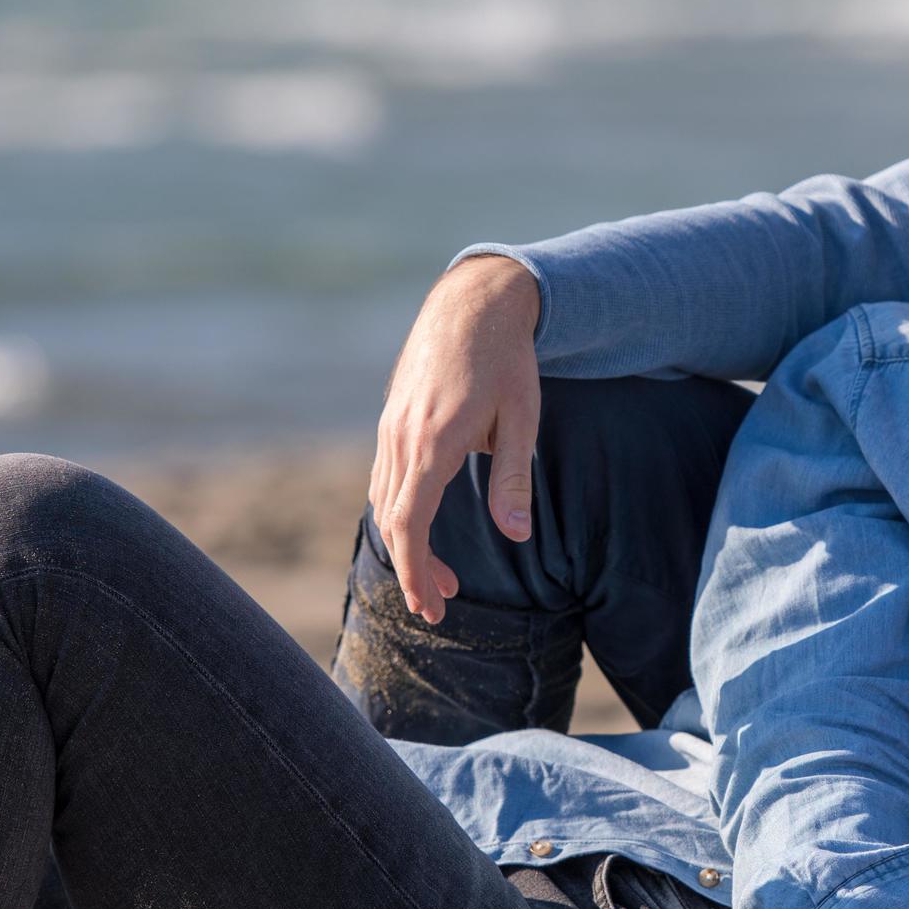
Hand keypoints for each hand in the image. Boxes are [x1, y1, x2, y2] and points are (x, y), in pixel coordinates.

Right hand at [368, 257, 541, 623]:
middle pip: (393, 522)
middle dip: (413, 569)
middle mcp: (401, 439)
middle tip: (442, 604)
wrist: (473, 301)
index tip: (431, 607)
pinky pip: (385, 477)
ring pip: (385, 501)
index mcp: (433, 443)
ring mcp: (390, 427)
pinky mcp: (391, 419)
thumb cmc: (507, 359)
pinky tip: (426, 523)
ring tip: (442, 574)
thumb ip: (515, 480)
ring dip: (408, 542)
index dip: (415, 573)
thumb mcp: (523, 419)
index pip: (410, 525)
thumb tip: (517, 537)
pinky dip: (400, 511)